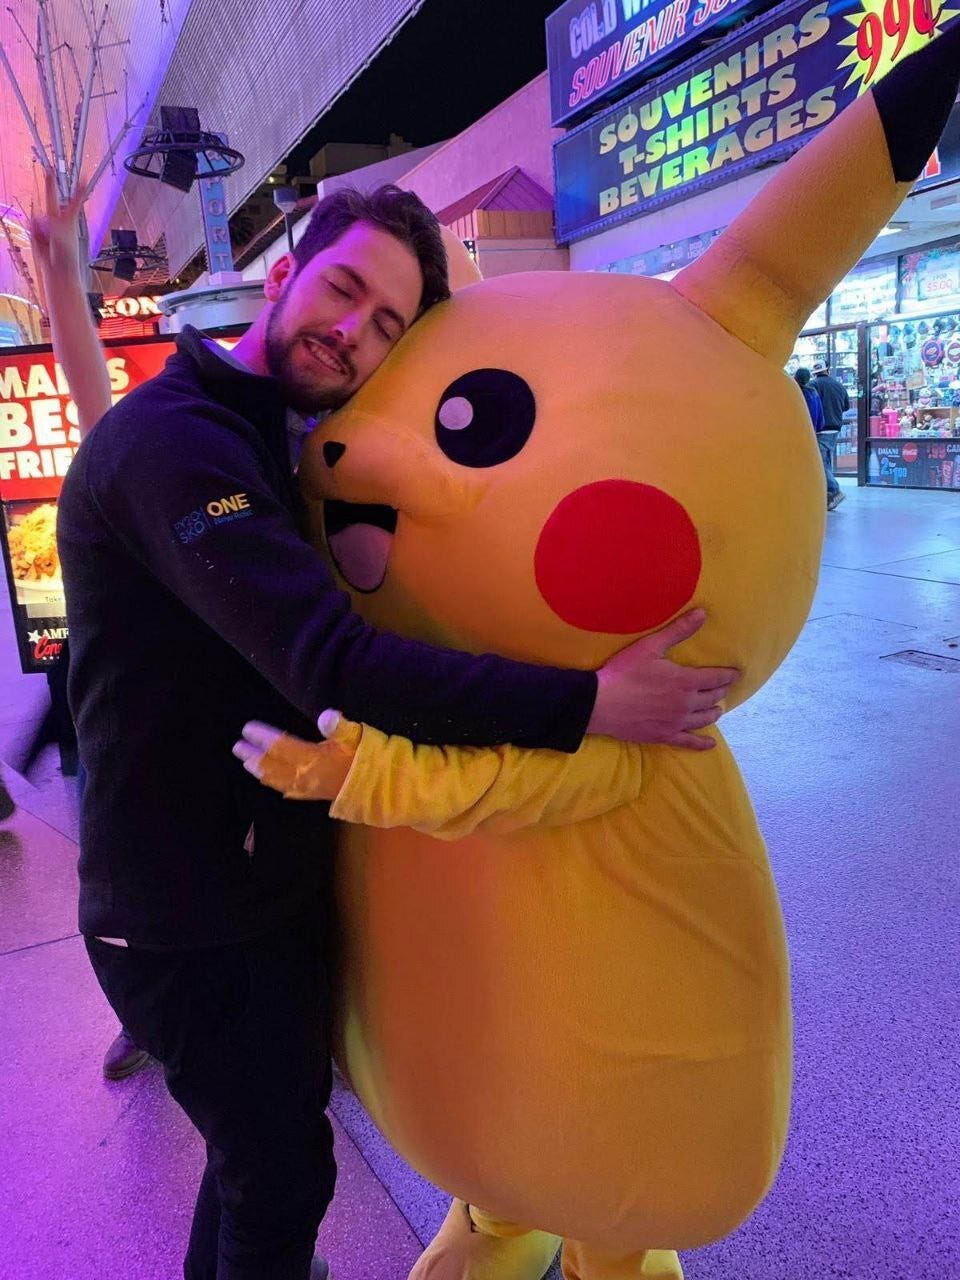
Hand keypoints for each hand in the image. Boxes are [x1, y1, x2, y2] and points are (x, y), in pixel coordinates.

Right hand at [28, 168, 83, 277]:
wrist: (57, 270)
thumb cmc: (65, 255)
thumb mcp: (62, 235)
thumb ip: (51, 221)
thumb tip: (41, 216)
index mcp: (69, 220)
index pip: (75, 201)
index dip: (78, 188)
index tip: (83, 176)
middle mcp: (58, 220)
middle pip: (52, 199)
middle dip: (49, 184)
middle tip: (48, 168)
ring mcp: (47, 226)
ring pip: (37, 218)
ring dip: (40, 228)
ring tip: (49, 241)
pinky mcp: (37, 232)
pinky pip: (31, 226)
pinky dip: (34, 233)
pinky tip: (42, 242)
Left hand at [232, 710, 360, 799]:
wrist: (386, 788)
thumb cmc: (371, 759)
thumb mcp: (360, 737)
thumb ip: (341, 727)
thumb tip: (327, 716)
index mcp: (315, 760)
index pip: (282, 747)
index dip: (263, 738)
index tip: (247, 728)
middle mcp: (308, 776)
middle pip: (274, 766)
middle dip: (254, 756)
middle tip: (237, 747)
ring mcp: (312, 788)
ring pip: (279, 781)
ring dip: (262, 772)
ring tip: (247, 764)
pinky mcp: (319, 796)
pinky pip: (293, 792)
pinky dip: (280, 787)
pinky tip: (276, 787)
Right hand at [587, 609, 738, 750]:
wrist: (600, 703)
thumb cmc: (624, 672)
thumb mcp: (650, 646)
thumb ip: (679, 631)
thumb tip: (702, 614)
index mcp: (685, 681)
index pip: (716, 677)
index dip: (728, 675)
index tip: (736, 673)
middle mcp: (686, 703)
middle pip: (712, 698)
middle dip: (720, 691)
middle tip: (724, 688)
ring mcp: (676, 722)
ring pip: (704, 718)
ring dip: (714, 712)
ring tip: (718, 709)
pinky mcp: (665, 736)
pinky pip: (689, 742)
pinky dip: (702, 743)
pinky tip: (710, 744)